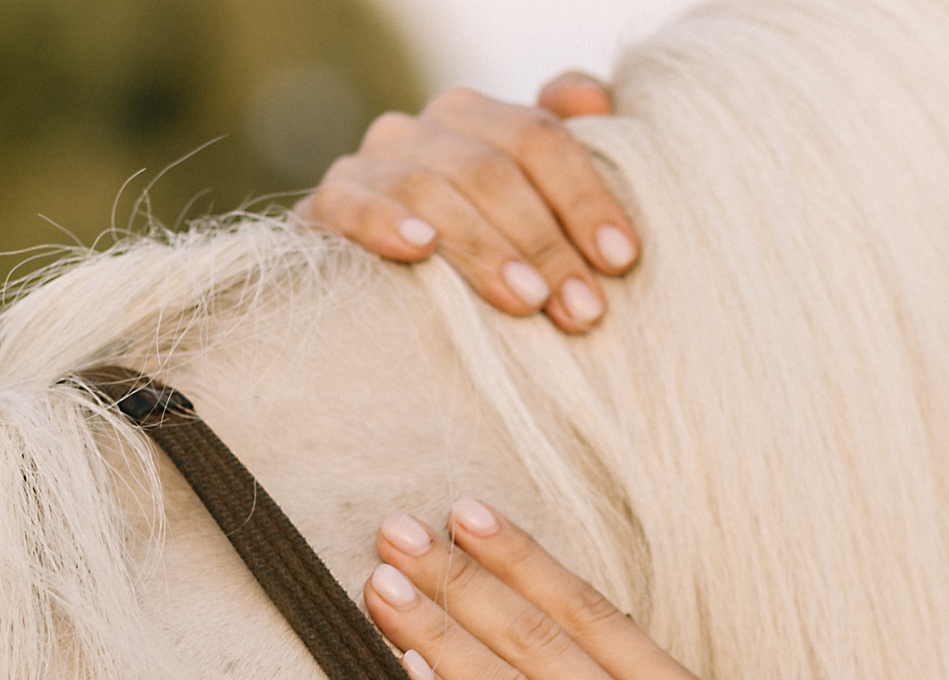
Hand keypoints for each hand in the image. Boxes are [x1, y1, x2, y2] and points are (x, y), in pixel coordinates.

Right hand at [298, 73, 636, 332]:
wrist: (381, 299)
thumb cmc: (484, 255)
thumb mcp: (535, 209)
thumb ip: (568, 152)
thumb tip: (592, 100)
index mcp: (481, 120)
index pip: (540, 138)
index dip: (585, 195)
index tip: (621, 260)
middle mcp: (426, 130)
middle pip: (493, 168)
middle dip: (546, 242)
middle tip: (584, 309)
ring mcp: (375, 164)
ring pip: (432, 187)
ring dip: (484, 247)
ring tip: (527, 301)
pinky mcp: (327, 206)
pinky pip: (352, 203)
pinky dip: (386, 222)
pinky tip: (420, 251)